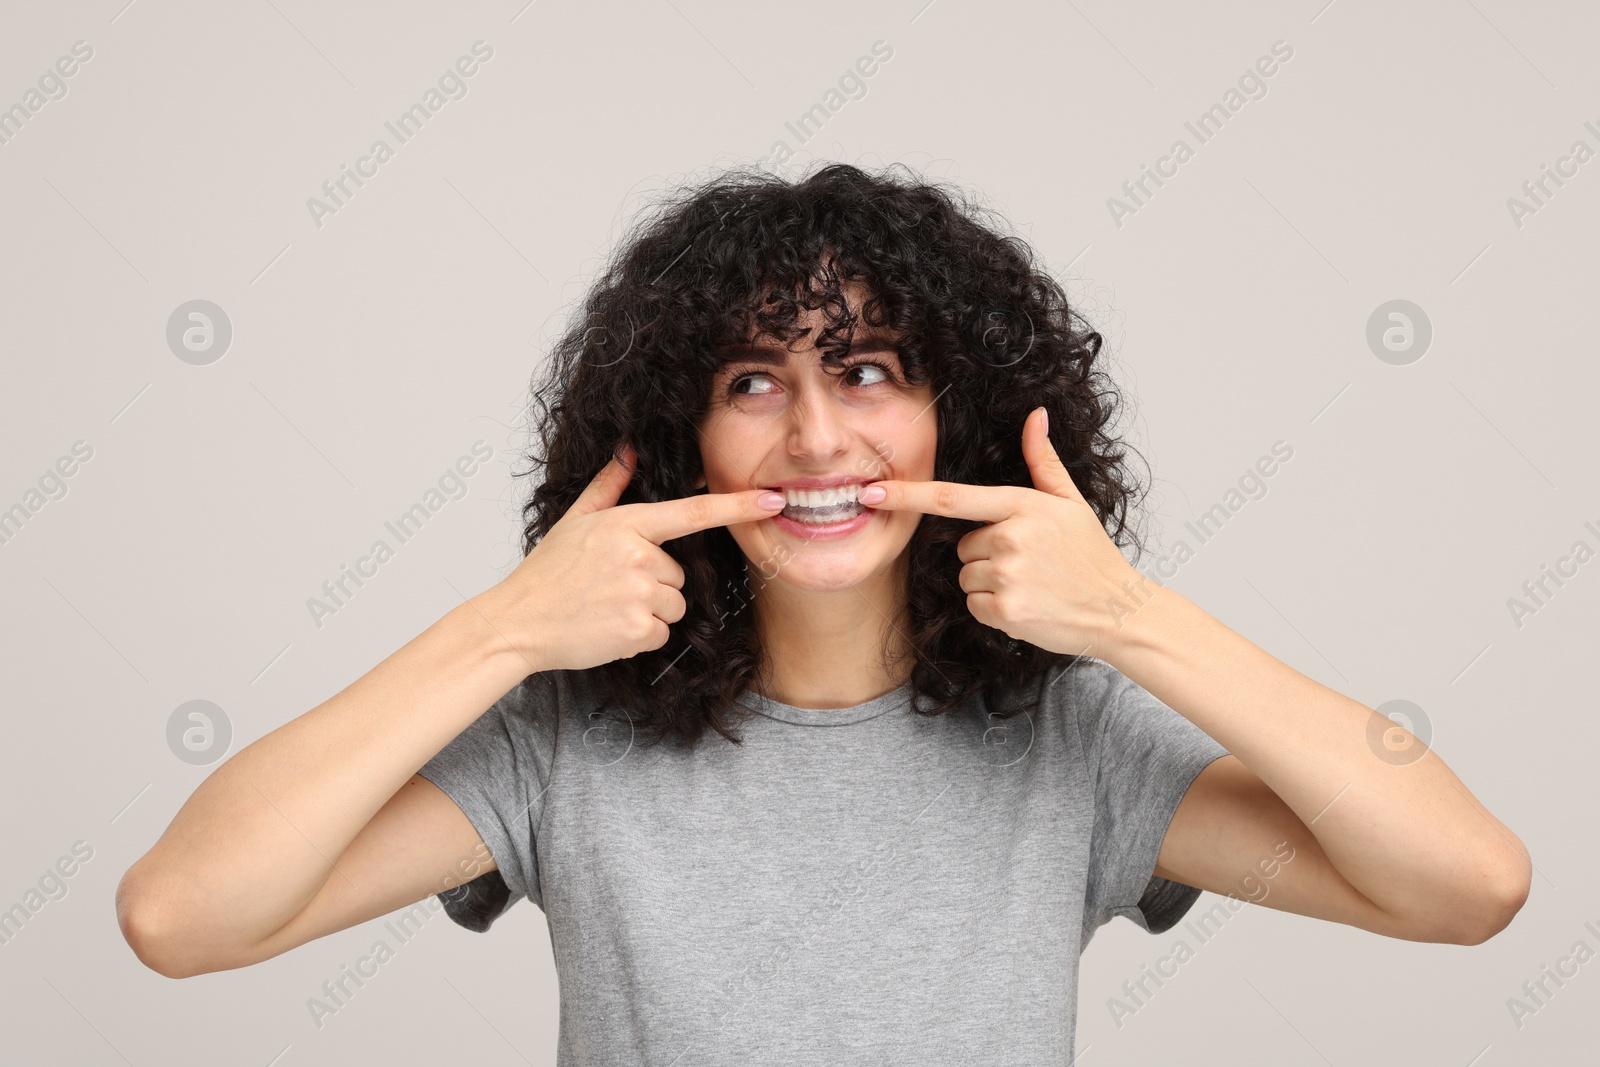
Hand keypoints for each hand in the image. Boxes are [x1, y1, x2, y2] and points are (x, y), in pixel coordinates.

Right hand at [476, 443, 785, 671]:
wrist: (518, 623)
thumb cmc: (547, 573)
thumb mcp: (576, 520)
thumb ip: (609, 485)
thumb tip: (628, 450)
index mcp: (626, 524)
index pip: (693, 512)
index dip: (738, 507)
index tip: (774, 500)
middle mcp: (638, 556)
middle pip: (678, 575)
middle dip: (652, 585)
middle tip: (609, 589)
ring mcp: (640, 594)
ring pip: (674, 605)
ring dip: (648, 612)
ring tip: (607, 608)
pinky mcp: (639, 630)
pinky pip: (662, 633)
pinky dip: (639, 637)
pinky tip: (607, 629)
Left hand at [861, 407, 1152, 655]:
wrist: (1118, 610)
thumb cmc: (1091, 555)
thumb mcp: (1070, 502)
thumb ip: (1042, 461)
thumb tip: (1036, 416)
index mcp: (1023, 506)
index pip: (951, 498)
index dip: (906, 495)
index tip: (869, 492)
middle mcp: (1010, 538)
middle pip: (962, 544)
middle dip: (984, 552)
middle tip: (1028, 560)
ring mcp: (1006, 576)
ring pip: (966, 575)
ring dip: (989, 581)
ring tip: (1030, 582)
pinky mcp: (1004, 610)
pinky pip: (974, 604)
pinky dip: (993, 608)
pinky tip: (1026, 603)